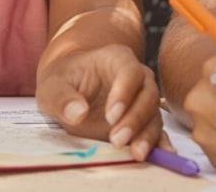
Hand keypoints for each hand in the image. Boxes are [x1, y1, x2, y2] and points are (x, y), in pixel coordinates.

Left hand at [37, 43, 161, 160]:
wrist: (70, 91)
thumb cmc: (63, 82)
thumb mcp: (52, 86)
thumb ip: (62, 97)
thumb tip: (78, 113)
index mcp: (117, 59)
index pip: (129, 71)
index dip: (124, 93)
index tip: (110, 116)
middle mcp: (137, 77)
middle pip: (147, 94)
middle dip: (135, 119)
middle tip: (117, 140)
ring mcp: (142, 99)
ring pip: (154, 114)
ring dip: (147, 134)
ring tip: (135, 154)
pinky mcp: (142, 120)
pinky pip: (156, 130)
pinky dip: (159, 143)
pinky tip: (163, 155)